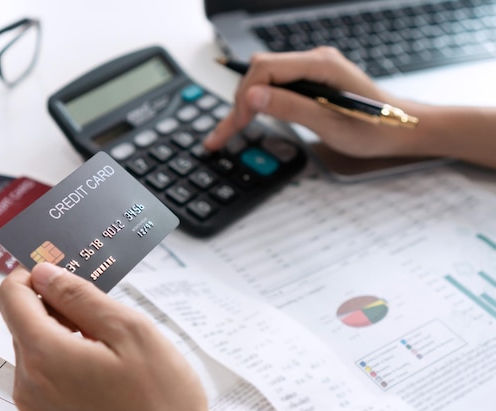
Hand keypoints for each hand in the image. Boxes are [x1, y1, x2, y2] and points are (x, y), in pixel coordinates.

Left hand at [0, 263, 208, 410]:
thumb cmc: (160, 398)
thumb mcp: (129, 330)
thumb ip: (81, 296)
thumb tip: (47, 273)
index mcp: (46, 357)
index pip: (11, 296)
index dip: (33, 275)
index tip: (62, 272)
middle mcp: (30, 383)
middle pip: (23, 320)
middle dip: (56, 305)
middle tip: (100, 310)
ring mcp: (35, 404)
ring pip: (34, 344)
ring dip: (64, 331)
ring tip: (107, 342)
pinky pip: (44, 370)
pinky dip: (66, 355)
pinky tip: (101, 362)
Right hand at [204, 47, 424, 157]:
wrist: (401, 128)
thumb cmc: (374, 129)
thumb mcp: (330, 124)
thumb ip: (291, 108)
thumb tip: (252, 96)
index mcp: (321, 64)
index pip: (265, 68)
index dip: (245, 95)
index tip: (238, 124)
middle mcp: (314, 60)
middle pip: (260, 71)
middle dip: (240, 101)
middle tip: (226, 134)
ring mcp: (312, 68)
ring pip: (265, 78)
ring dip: (246, 102)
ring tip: (230, 130)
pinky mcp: (312, 80)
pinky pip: (277, 84)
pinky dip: (260, 102)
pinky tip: (251, 117)